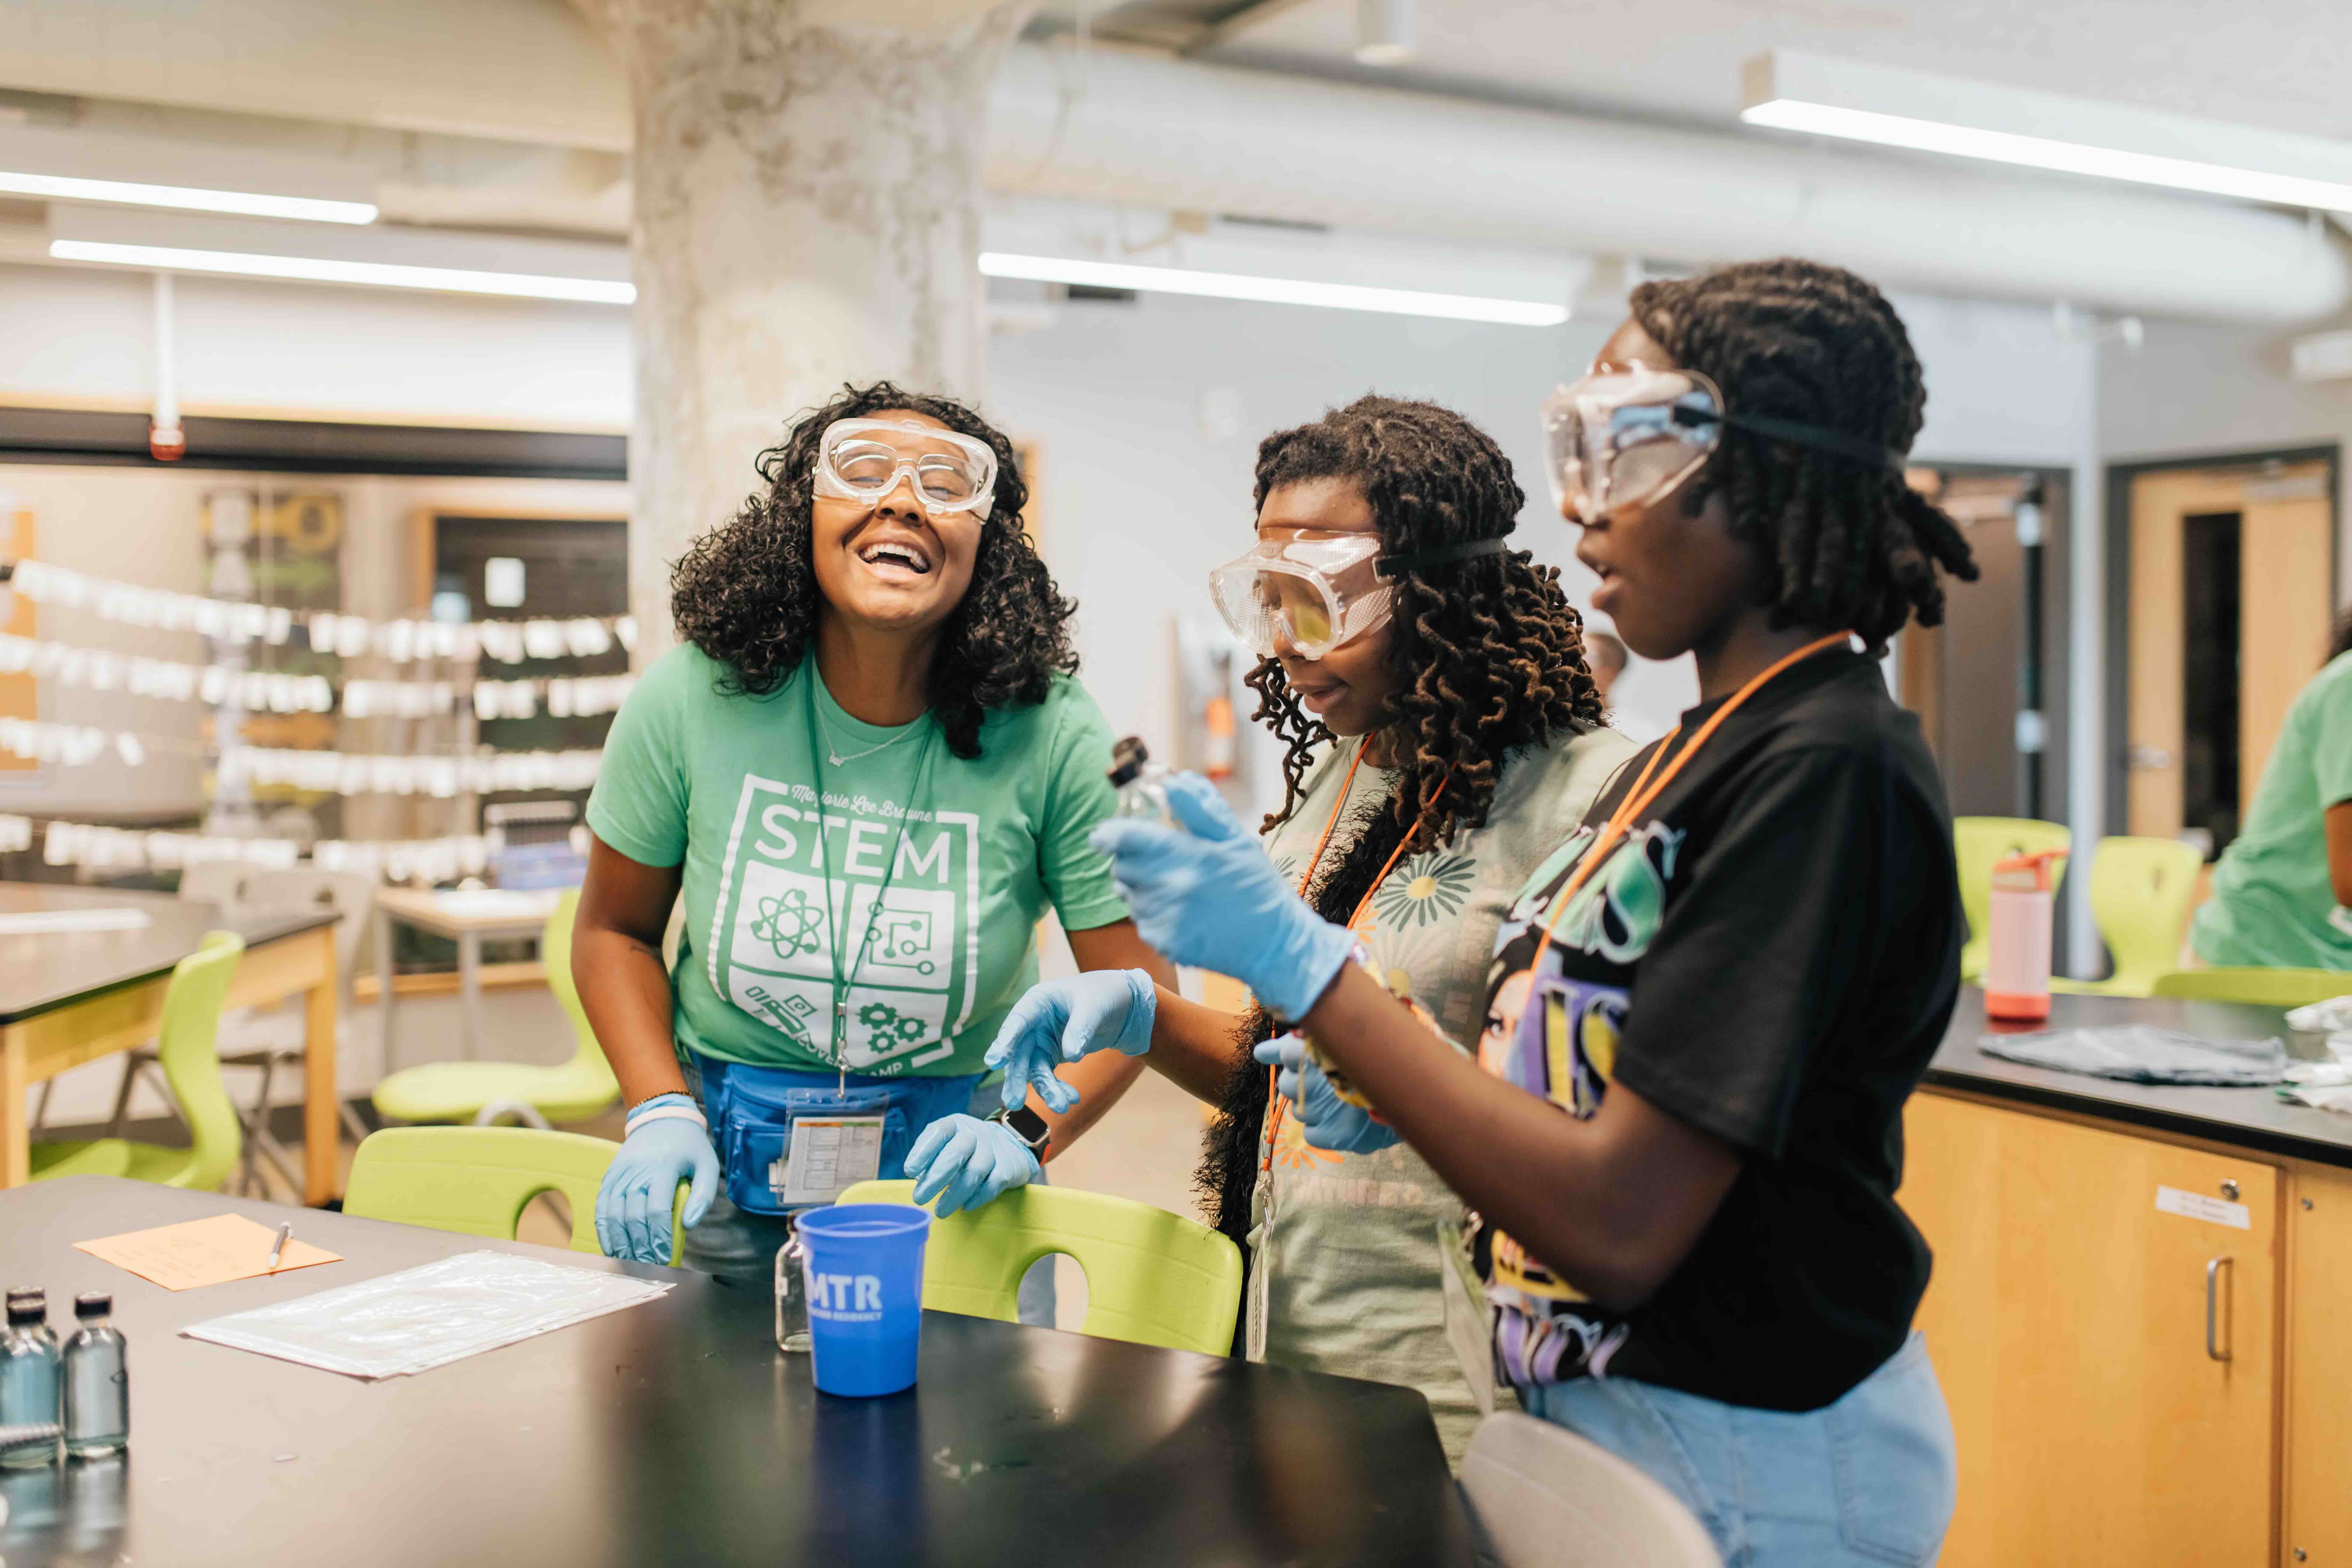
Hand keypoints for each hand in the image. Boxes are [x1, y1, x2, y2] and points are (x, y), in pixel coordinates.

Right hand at [595, 1111, 718, 1263]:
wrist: (661, 1118)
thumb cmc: (689, 1147)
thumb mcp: (707, 1164)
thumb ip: (703, 1195)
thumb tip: (689, 1225)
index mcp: (663, 1168)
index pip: (657, 1209)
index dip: (659, 1237)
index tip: (664, 1257)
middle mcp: (637, 1172)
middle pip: (633, 1216)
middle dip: (640, 1246)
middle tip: (648, 1267)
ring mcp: (620, 1174)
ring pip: (614, 1215)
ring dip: (621, 1243)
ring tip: (631, 1263)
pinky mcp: (609, 1177)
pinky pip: (601, 1207)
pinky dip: (604, 1230)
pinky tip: (612, 1248)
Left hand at [904, 1114, 1041, 1217]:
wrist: (1008, 1147)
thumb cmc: (965, 1149)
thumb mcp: (945, 1144)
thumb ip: (930, 1157)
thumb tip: (919, 1178)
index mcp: (955, 1125)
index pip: (939, 1132)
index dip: (924, 1151)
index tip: (910, 1171)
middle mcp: (975, 1133)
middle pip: (956, 1153)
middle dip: (936, 1178)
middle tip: (919, 1198)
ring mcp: (993, 1149)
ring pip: (975, 1171)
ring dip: (955, 1194)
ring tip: (940, 1211)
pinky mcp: (1008, 1167)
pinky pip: (993, 1183)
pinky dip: (978, 1197)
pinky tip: (966, 1206)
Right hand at [984, 969, 1156, 1112]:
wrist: (1119, 1005)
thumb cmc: (1102, 995)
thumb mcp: (1094, 1007)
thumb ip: (1080, 1029)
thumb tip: (1071, 1056)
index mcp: (1038, 1001)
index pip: (1018, 1021)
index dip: (1005, 1041)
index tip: (994, 1062)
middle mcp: (1033, 1023)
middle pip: (1019, 1052)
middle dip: (1017, 1079)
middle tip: (1015, 1102)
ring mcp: (1040, 1041)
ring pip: (1034, 1070)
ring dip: (1045, 1089)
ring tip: (1061, 1106)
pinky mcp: (1050, 1055)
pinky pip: (1048, 1076)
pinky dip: (1058, 1089)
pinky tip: (1072, 1099)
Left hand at [1089, 772, 1355, 1022]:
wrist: (1272, 944)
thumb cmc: (1256, 885)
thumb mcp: (1235, 839)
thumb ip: (1201, 808)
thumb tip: (1173, 781)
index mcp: (1186, 856)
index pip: (1126, 839)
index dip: (1109, 834)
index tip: (1103, 835)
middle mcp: (1168, 889)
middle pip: (1121, 866)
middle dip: (1130, 858)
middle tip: (1156, 857)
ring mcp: (1162, 919)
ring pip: (1128, 894)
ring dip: (1140, 885)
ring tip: (1174, 884)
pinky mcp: (1162, 943)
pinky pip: (1140, 919)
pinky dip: (1151, 911)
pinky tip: (1180, 909)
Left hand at [1254, 1034, 1398, 1154]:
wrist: (1415, 1097)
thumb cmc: (1391, 1062)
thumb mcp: (1363, 1038)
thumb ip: (1331, 1036)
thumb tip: (1303, 1033)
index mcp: (1317, 1052)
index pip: (1285, 1051)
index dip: (1276, 1052)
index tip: (1266, 1053)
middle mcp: (1312, 1082)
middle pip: (1289, 1083)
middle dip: (1300, 1082)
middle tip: (1322, 1080)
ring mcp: (1319, 1112)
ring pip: (1299, 1110)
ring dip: (1311, 1105)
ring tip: (1338, 1102)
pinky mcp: (1331, 1136)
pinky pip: (1311, 1134)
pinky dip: (1320, 1129)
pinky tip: (1337, 1121)